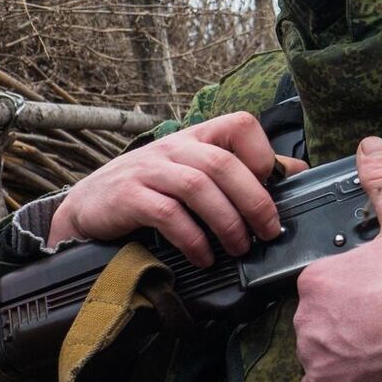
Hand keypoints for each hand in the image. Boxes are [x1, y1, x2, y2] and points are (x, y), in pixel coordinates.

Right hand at [49, 111, 307, 266]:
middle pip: (224, 163)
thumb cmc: (150, 191)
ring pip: (199, 187)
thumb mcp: (193, 172)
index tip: (273, 187)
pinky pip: (168, 214)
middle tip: (268, 232)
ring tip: (239, 249)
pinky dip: (193, 239)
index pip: (240, 124)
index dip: (263, 154)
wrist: (88, 208)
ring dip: (226, 222)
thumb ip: (237, 171)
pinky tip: (203, 257)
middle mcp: (174, 147)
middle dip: (254, 201)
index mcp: (196, 137)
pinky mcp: (128, 196)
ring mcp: (149, 169)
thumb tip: (294, 172)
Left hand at [294, 136, 381, 381]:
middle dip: (343, 323)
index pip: (322, 288)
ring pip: (320, 352)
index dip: (351, 294)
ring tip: (378, 345)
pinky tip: (368, 369)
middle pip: (319, 320)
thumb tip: (370, 146)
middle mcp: (306, 314)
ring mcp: (314, 353)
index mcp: (316, 276)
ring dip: (341, 352)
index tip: (376, 298)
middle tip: (380, 322)